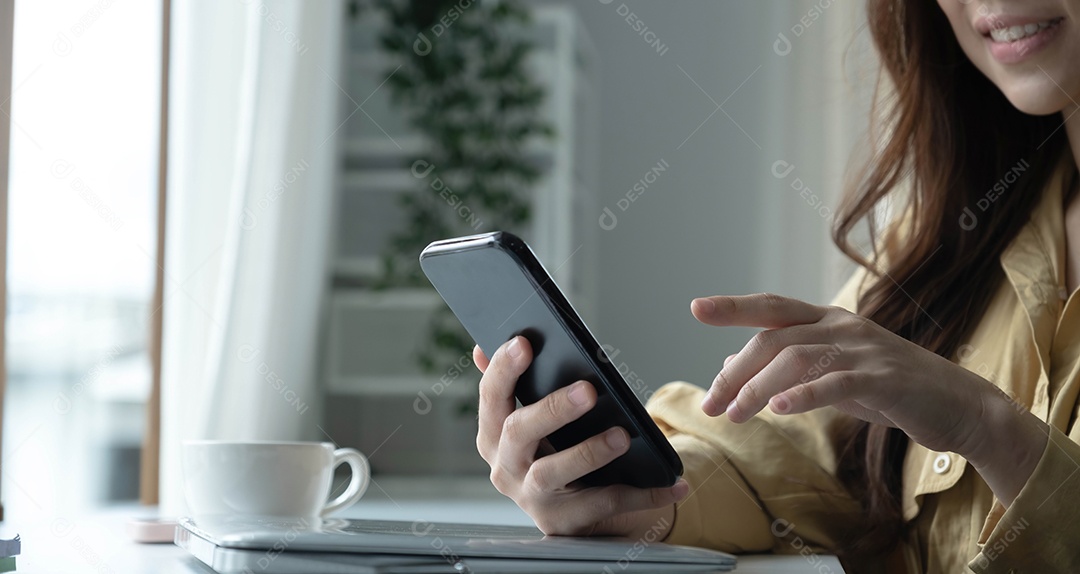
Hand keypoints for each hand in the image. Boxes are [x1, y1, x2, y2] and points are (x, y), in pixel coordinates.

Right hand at [474, 336, 688, 538]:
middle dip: (552, 409)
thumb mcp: (535, 418)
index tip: (523, 343)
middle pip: (519, 433)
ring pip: (554, 473)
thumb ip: (514, 385)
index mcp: (494, 433)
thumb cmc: (554, 447)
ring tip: (623, 435)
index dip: (503, 370)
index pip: (492, 397)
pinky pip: (605, 504)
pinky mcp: (563, 522)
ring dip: (590, 452)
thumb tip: (483, 347)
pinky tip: (674, 484)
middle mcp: (505, 466)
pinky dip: (643, 495)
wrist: (574, 506)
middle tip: (587, 390)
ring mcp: (532, 497)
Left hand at [691, 293, 1046, 504]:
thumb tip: (728, 368)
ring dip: (758, 388)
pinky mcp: (886, 379)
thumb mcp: (832, 375)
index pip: (772, 307)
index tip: (695, 307)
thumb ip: (785, 369)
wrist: (961, 407)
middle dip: (736, 372)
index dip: (733, 306)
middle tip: (711, 403)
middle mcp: (844, 326)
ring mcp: (866, 350)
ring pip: (798, 359)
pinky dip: (804, 395)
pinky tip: (779, 409)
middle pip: (775, 338)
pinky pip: (837, 383)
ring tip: (735, 414)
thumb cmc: (891, 390)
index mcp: (829, 320)